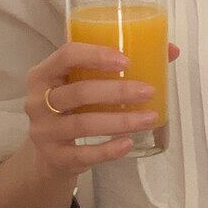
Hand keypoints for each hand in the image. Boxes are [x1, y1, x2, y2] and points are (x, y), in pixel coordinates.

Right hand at [25, 36, 178, 172]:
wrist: (49, 151)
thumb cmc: (73, 108)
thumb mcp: (83, 82)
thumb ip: (116, 66)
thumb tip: (170, 50)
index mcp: (44, 73)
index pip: (66, 55)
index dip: (95, 55)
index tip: (126, 61)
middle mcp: (37, 101)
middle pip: (79, 92)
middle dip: (117, 91)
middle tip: (148, 91)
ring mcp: (43, 131)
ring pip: (83, 124)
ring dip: (119, 121)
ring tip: (149, 118)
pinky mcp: (54, 157)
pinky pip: (83, 154)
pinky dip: (107, 150)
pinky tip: (128, 143)